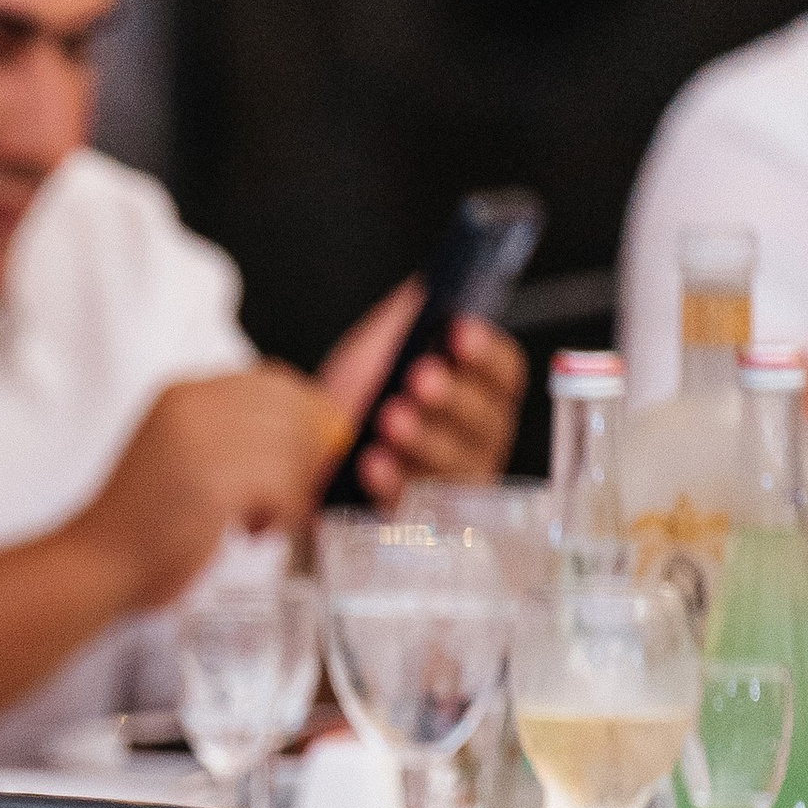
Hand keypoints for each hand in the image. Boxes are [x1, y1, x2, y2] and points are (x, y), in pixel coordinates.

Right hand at [74, 366, 351, 618]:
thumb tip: (319, 432)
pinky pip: (287, 487)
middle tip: (293, 495)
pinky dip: (284, 515)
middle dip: (308, 456)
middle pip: (292, 411)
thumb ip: (233, 434)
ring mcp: (202, 439)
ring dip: (294, 492)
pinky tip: (254, 532)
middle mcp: (194, 404)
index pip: (275, 380)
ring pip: (294, 451)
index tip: (314, 452)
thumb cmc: (144, 523)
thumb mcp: (183, 453)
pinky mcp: (214, 481)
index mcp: (184, 392)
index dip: (308, 414)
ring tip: (262, 519)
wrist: (97, 563)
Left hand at [318, 282, 527, 498]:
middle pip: (486, 422)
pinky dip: (392, 481)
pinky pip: (413, 506)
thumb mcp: (376, 350)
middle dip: (454, 396)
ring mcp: (450, 485)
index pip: (504, 373)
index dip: (486, 353)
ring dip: (424, 439)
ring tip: (390, 417)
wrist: (304, 453)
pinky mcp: (415, 521)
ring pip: (454, 465)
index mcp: (477, 393)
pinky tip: (371, 461)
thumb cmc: (354, 400)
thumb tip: (428, 285)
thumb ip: (406, 318)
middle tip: (419, 377)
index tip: (459, 332)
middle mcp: (475, 441)